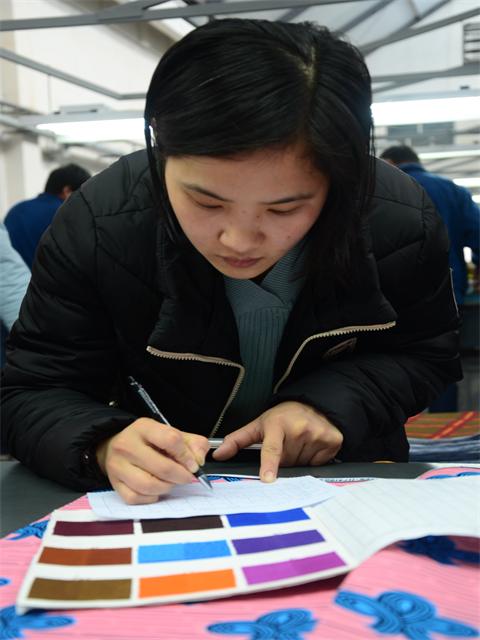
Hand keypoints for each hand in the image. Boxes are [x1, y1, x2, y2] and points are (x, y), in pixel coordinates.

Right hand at [96, 418, 209, 503]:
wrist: (118, 446)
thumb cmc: (149, 442)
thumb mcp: (171, 433)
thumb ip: (192, 444)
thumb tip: (199, 462)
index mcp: (143, 427)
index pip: (171, 440)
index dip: (187, 456)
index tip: (193, 465)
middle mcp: (127, 445)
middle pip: (162, 467)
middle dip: (182, 476)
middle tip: (188, 477)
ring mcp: (118, 466)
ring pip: (149, 485)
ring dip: (167, 488)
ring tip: (171, 482)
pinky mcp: (114, 483)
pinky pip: (136, 498)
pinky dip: (151, 497)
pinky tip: (156, 489)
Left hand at [212, 401, 342, 481]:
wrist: (313, 404)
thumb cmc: (283, 417)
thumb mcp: (259, 425)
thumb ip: (237, 440)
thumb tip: (218, 455)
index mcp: (277, 423)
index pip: (272, 448)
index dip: (269, 464)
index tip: (268, 478)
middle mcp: (299, 428)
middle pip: (287, 463)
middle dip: (284, 460)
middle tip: (287, 445)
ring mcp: (317, 434)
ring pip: (302, 465)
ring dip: (299, 460)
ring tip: (299, 444)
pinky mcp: (332, 441)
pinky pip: (318, 464)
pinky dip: (314, 460)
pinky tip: (312, 446)